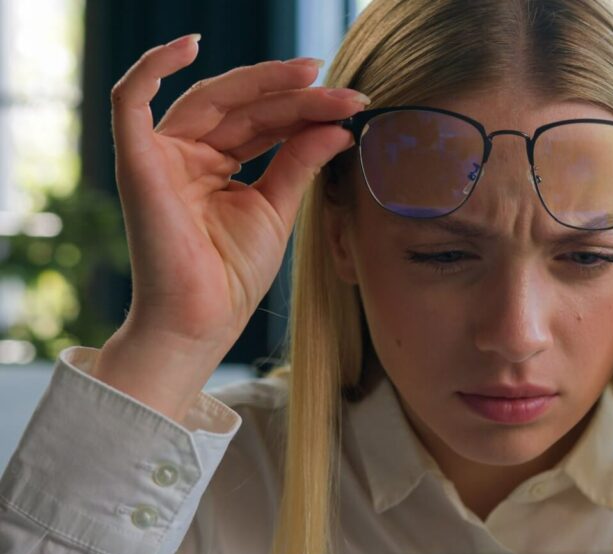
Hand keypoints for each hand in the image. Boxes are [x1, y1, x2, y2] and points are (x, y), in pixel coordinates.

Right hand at [110, 33, 366, 351]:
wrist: (203, 321)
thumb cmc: (233, 276)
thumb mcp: (277, 209)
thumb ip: (300, 162)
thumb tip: (339, 126)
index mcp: (216, 166)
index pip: (264, 123)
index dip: (307, 110)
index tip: (353, 107)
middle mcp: (187, 154)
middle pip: (243, 107)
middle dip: (296, 96)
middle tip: (346, 92)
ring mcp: (161, 156)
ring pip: (211, 98)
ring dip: (264, 84)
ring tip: (314, 76)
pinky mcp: (137, 162)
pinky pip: (129, 101)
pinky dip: (151, 67)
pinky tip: (187, 44)